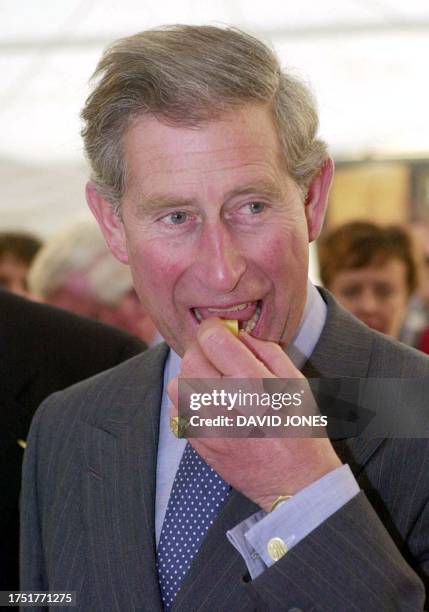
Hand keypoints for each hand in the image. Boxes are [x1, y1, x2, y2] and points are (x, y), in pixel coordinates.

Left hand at [168, 318, 341, 511]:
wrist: (296, 482)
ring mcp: (210, 430)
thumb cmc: (300, 429)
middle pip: (191, 360)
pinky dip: (188, 401)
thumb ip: (266, 350)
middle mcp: (230, 408)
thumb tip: (236, 332)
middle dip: (201, 350)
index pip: (214, 342)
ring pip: (178, 385)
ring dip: (191, 376)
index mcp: (257, 388)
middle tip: (217, 355)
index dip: (213, 329)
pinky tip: (208, 404)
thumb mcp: (296, 382)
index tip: (219, 330)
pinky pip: (177, 411)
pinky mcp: (200, 445)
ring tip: (211, 381)